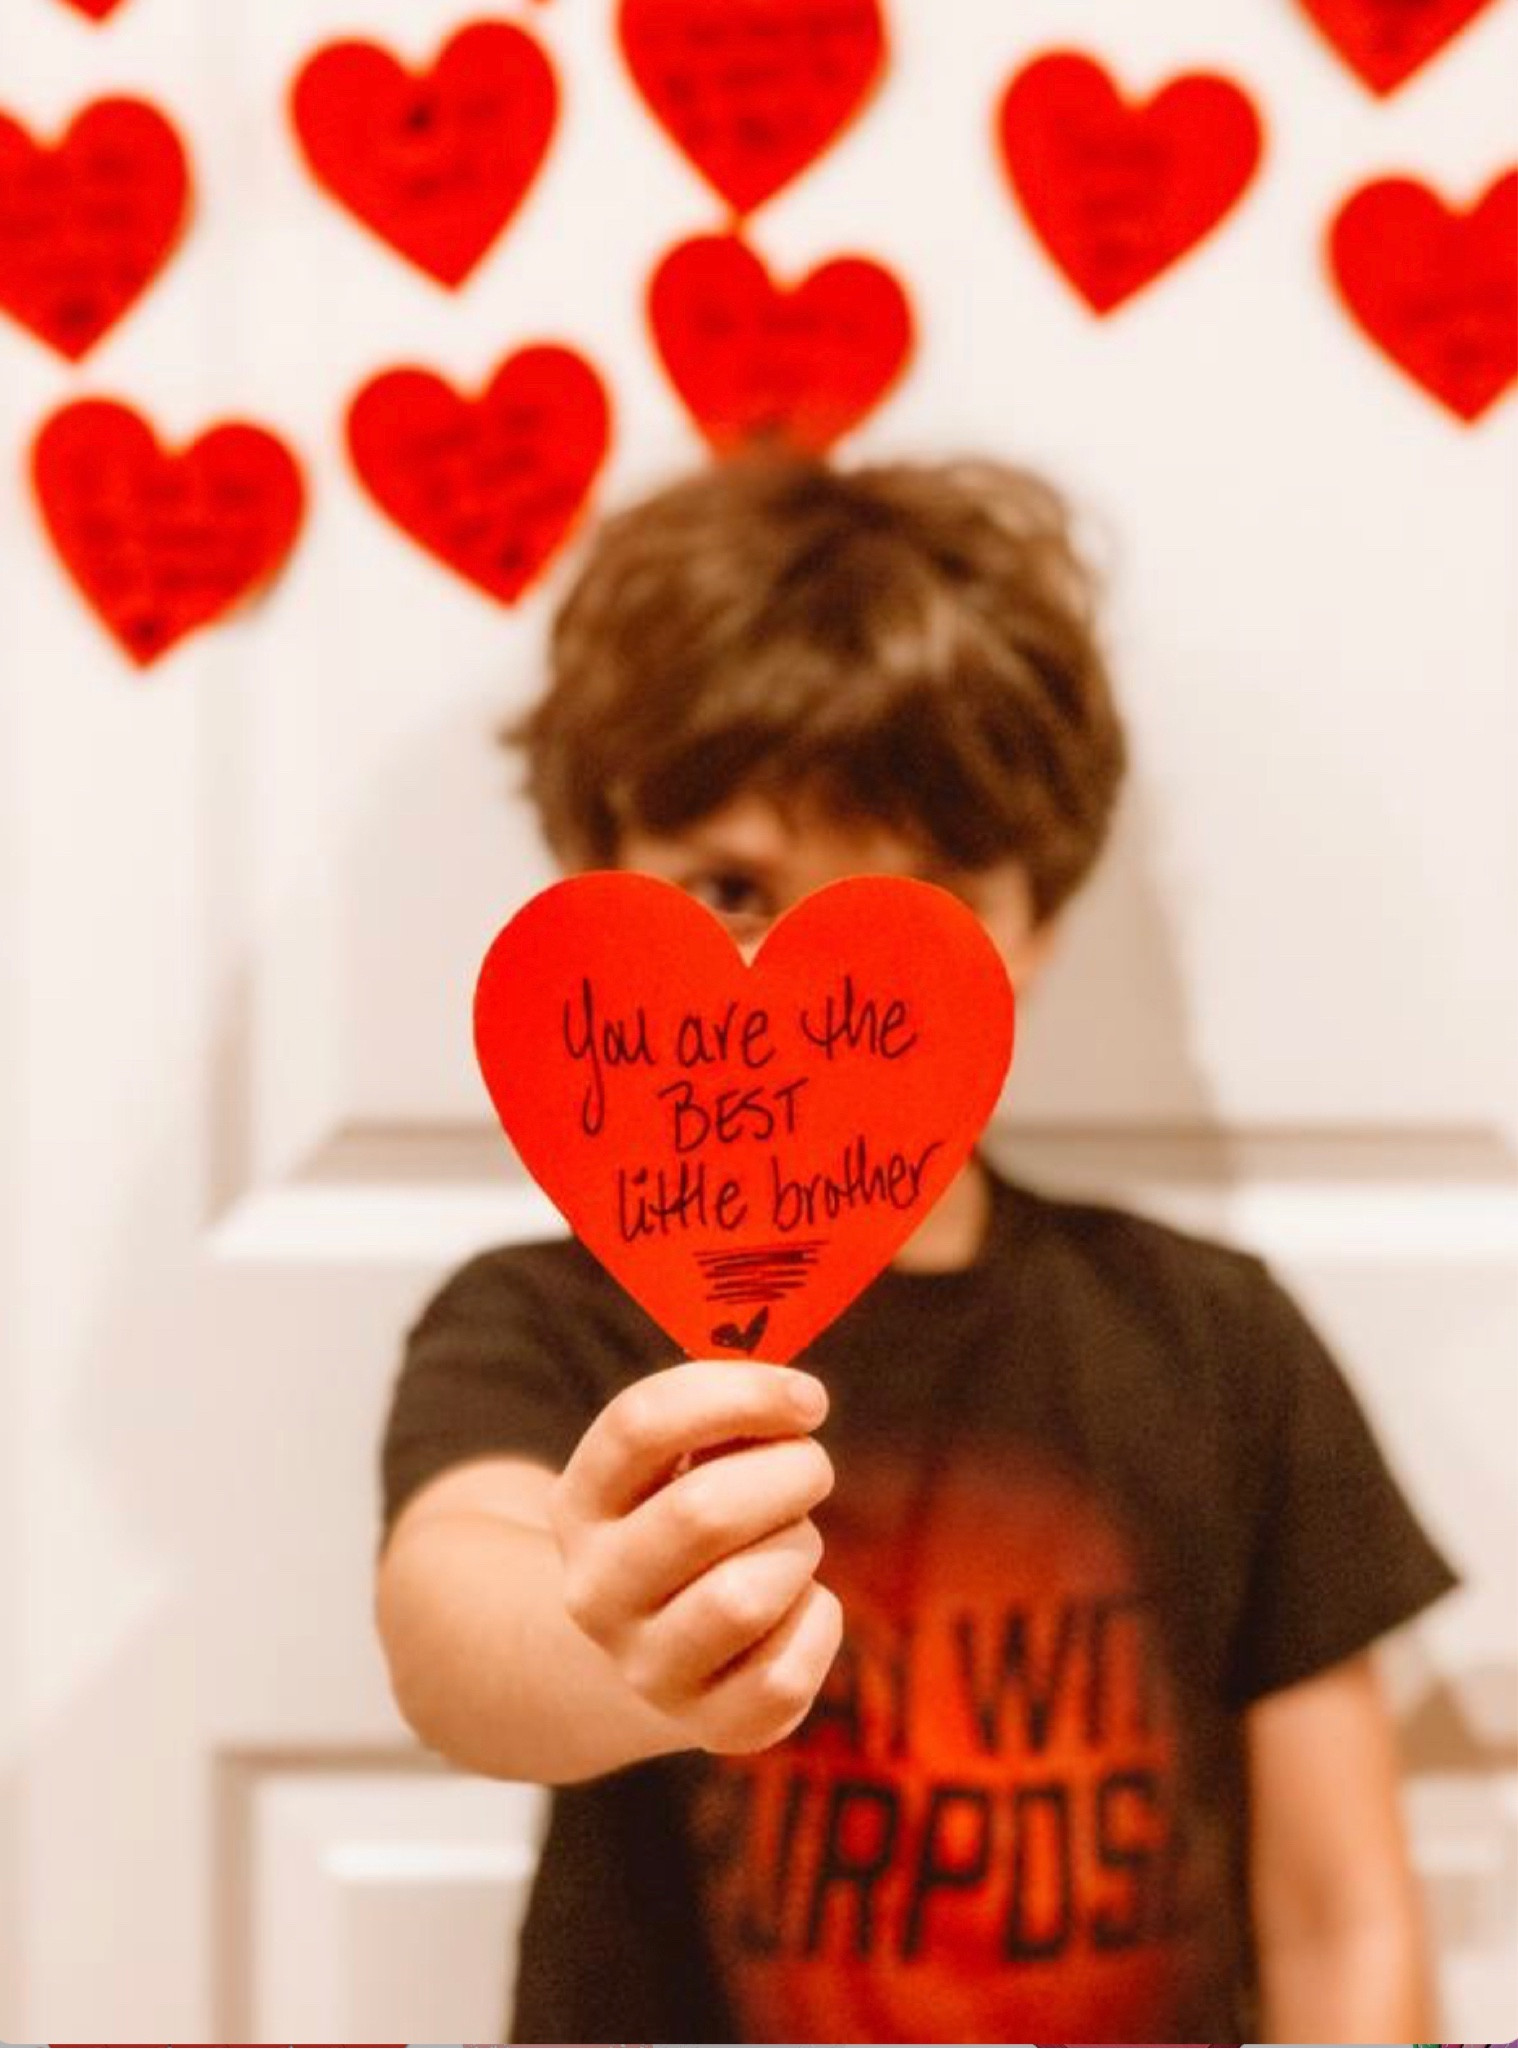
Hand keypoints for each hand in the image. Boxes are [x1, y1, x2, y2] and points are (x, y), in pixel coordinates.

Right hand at [548, 1359, 842, 1754]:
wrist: (658, 1650)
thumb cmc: (687, 1523)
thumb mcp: (675, 1465)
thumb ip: (721, 1419)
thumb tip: (796, 1399)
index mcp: (580, 1505)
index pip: (639, 1424)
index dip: (737, 1395)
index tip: (809, 1397)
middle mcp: (595, 1592)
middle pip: (701, 1512)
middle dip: (787, 1474)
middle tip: (812, 1467)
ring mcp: (647, 1668)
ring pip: (745, 1595)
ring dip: (798, 1549)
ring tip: (792, 1543)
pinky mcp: (712, 1726)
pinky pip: (788, 1670)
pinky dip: (818, 1621)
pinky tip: (799, 1607)